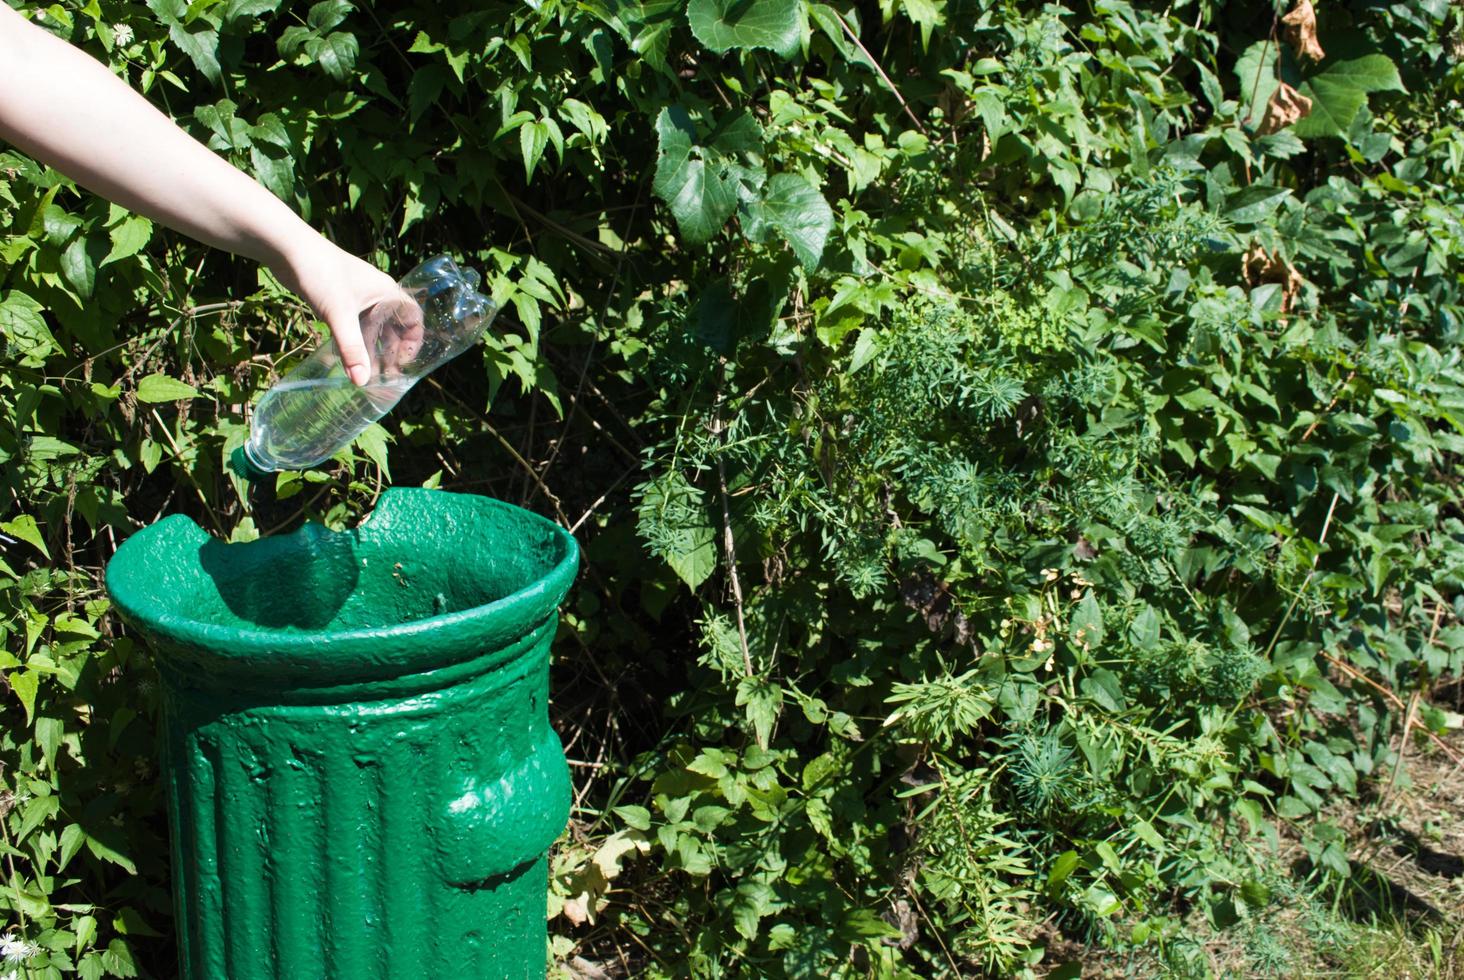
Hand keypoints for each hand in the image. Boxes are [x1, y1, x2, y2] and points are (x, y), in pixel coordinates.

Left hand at [270, 240, 420, 385]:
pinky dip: (352, 344)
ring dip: (370, 351)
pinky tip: (346, 361)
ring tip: (366, 375)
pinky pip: (353, 327)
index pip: (413, 318)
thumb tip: (361, 382)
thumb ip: (351, 349)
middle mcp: (376, 295)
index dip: (413, 340)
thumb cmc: (321, 274)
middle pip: (392, 328)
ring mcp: (357, 298)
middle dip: (390, 353)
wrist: (288, 249)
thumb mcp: (339, 314)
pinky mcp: (338, 301)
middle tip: (386, 377)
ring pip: (371, 330)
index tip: (404, 362)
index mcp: (386, 293)